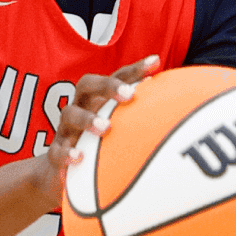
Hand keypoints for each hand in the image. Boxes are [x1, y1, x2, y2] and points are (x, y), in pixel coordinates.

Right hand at [33, 54, 159, 203]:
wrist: (58, 173)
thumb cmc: (97, 144)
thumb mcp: (118, 129)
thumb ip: (140, 117)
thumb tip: (179, 106)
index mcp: (98, 99)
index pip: (116, 77)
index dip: (134, 69)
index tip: (156, 62)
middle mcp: (81, 107)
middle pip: (87, 84)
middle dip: (109, 85)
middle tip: (130, 94)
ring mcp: (66, 130)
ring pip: (70, 115)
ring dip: (88, 119)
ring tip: (106, 128)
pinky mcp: (55, 154)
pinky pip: (56, 151)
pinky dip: (67, 153)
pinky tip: (79, 158)